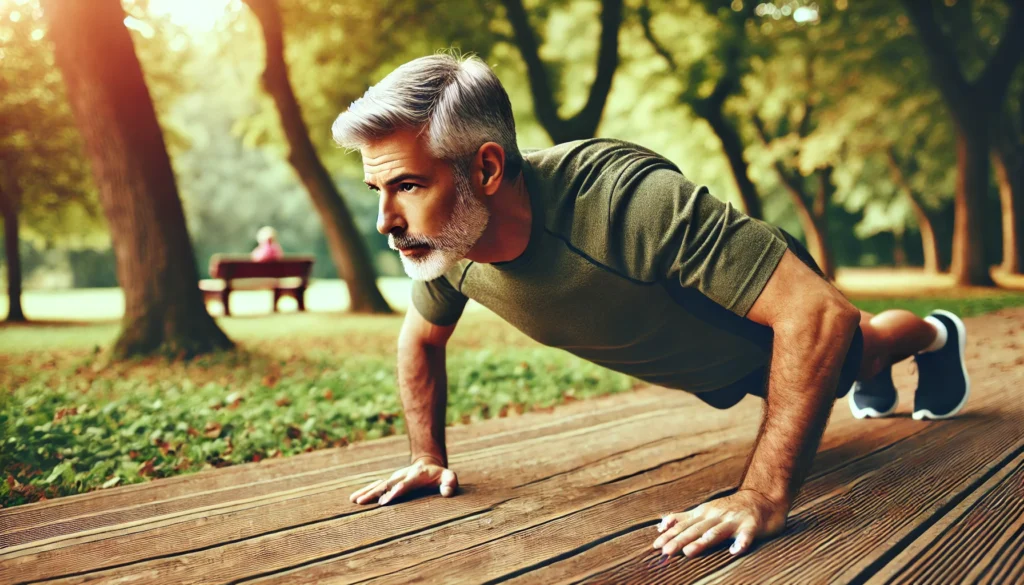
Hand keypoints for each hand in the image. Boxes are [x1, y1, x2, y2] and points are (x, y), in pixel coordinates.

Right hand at [349, 456, 457, 505]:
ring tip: (355, 501)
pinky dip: (365, 490)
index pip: (406, 484)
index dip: (396, 491)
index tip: (386, 499)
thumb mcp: (449, 477)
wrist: (428, 463)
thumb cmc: (440, 475)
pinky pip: (376, 485)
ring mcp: (395, 478)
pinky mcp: (390, 481)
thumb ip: (450, 483)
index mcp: (417, 476)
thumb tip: (447, 492)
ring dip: (367, 492)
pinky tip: (354, 498)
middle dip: (377, 493)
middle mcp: (403, 476)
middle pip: (388, 485)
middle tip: (365, 502)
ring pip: (379, 485)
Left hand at [651, 489, 788, 557]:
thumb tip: (661, 526)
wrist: (762, 498)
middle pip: (695, 530)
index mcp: (704, 514)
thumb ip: (684, 518)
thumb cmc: (730, 509)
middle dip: (679, 540)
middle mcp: (716, 516)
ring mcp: (734, 520)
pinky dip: (741, 542)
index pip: (683, 526)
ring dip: (703, 542)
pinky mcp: (752, 525)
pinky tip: (735, 551)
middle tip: (666, 551)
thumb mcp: (704, 511)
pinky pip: (746, 535)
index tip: (656, 546)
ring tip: (689, 552)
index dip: (669, 535)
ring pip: (716, 532)